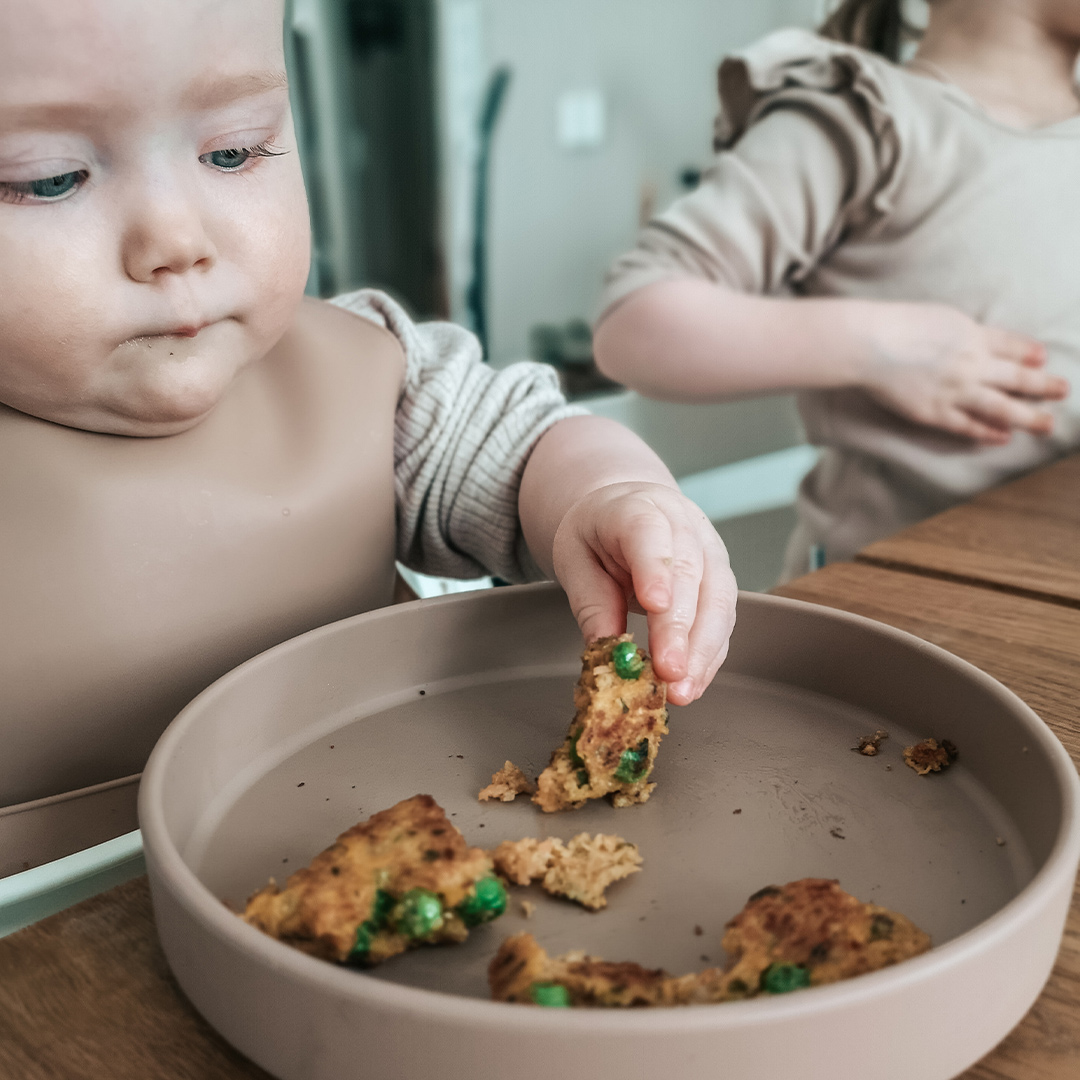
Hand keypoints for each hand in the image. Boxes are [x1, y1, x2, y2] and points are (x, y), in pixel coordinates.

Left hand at [550, 481, 736, 705]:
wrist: (626, 508)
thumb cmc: (598, 532)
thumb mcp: (574, 558)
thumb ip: (589, 601)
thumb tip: (606, 649)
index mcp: (637, 508)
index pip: (650, 533)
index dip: (656, 570)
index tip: (655, 606)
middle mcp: (683, 524)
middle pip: (690, 574)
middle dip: (681, 628)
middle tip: (669, 672)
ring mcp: (710, 551)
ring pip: (718, 600)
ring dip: (702, 651)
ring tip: (682, 690)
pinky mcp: (722, 580)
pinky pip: (723, 620)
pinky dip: (709, 655)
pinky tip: (693, 682)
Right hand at [859, 302, 1067, 443]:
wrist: (869, 345)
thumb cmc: (897, 324)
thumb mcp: (941, 316)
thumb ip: (964, 331)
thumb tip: (980, 340)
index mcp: (973, 336)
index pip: (1013, 347)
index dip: (1031, 354)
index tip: (1042, 359)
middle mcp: (972, 365)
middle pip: (1018, 377)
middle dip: (1044, 386)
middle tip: (1062, 391)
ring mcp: (955, 391)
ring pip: (1002, 407)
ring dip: (1029, 417)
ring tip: (1047, 425)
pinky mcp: (935, 412)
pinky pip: (968, 426)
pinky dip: (988, 432)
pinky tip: (1003, 437)